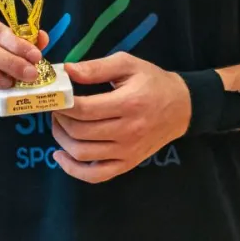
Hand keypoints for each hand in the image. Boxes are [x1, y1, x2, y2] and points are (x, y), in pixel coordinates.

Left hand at [50, 52, 191, 183]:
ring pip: (82, 153)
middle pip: (80, 131)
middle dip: (60, 119)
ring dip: (62, 139)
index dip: (63, 104)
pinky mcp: (127, 164)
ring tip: (60, 124)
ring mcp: (127, 152)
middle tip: (57, 108)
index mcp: (128, 103)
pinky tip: (61, 155)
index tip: (57, 97)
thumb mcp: (128, 65)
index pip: (84, 110)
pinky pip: (95, 175)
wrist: (182, 107)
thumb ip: (96, 68)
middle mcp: (128, 131)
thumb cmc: (153, 82)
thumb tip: (66, 71)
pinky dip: (73, 169)